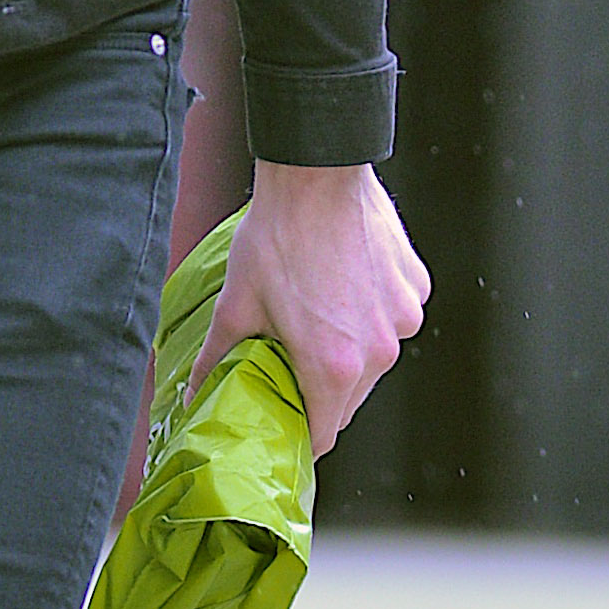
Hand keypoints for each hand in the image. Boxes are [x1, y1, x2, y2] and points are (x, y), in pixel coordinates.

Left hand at [189, 159, 428, 457]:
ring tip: (315, 312)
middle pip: (350, 398)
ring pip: (375, 358)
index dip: (300, 432)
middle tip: (289, 358)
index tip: (283, 420)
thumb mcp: (235, 305)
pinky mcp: (415, 288)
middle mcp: (379, 352)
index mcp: (333, 367)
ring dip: (349, 349)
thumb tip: (193, 395)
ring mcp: (403, 319)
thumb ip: (218, 360)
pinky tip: (342, 283)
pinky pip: (392, 318)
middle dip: (320, 388)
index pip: (324, 433)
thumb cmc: (275, 240)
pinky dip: (371, 312)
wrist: (317, 175)